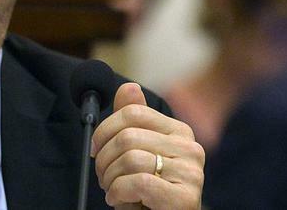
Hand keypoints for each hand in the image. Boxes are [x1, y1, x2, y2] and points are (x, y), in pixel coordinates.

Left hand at [91, 83, 203, 208]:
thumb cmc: (149, 191)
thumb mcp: (138, 153)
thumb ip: (133, 122)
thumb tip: (128, 87)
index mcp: (179, 131)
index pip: (133, 112)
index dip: (105, 130)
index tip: (95, 148)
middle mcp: (190, 148)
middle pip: (128, 137)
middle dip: (104, 159)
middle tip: (103, 176)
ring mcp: (191, 173)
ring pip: (130, 159)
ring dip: (110, 180)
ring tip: (112, 190)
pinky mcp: (186, 198)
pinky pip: (139, 183)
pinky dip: (119, 193)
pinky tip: (120, 200)